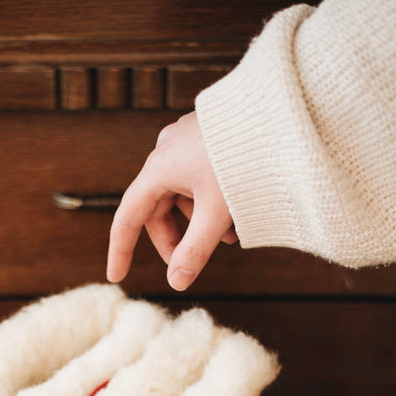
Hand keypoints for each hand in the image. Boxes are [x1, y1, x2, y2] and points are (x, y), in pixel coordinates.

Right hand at [106, 112, 236, 290]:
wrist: (279, 113)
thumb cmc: (246, 158)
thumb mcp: (218, 212)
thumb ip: (195, 251)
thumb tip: (177, 282)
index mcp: (159, 168)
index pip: (128, 218)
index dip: (121, 250)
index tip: (116, 277)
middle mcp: (166, 151)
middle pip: (158, 209)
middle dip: (176, 240)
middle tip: (193, 263)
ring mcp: (185, 141)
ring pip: (180, 194)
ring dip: (198, 222)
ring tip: (229, 237)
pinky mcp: (206, 137)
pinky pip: (196, 178)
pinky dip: (209, 201)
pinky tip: (233, 212)